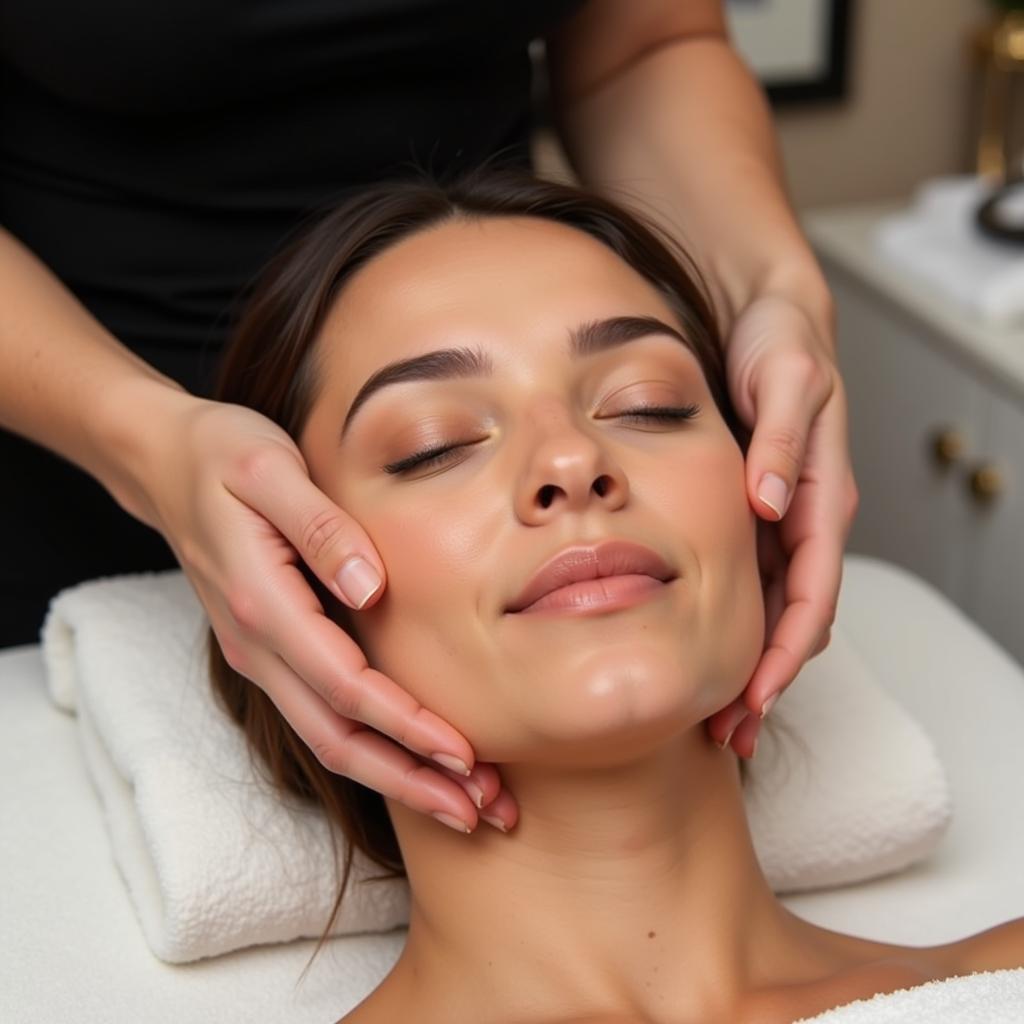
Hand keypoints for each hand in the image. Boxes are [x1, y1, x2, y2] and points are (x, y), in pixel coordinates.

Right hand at [128, 391, 518, 833]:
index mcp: (262, 604)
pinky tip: (418, 759)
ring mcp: (262, 657)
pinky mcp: (272, 654)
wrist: (164, 465)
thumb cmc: (221, 457)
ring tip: (466, 804)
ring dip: (398, 778)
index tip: (465, 754)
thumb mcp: (268, 468)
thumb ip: (318, 525)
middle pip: (338, 739)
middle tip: (482, 811)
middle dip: (412, 780)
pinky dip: (375, 749)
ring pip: (330, 740)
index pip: (345, 685)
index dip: (406, 726)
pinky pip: (324, 718)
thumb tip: (369, 586)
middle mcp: (259, 647)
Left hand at [706, 291, 858, 756]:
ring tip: (717, 720)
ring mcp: (780, 521)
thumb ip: (781, 441)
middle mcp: (803, 519)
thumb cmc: (781, 345)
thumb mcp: (785, 381)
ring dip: (750, 668)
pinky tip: (701, 653)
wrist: (768, 318)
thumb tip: (770, 502)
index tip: (755, 700)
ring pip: (771, 612)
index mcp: (820, 498)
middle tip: (730, 735)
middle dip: (767, 682)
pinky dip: (732, 627)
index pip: (811, 595)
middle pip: (793, 620)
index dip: (784, 652)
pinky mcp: (755, 514)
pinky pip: (749, 584)